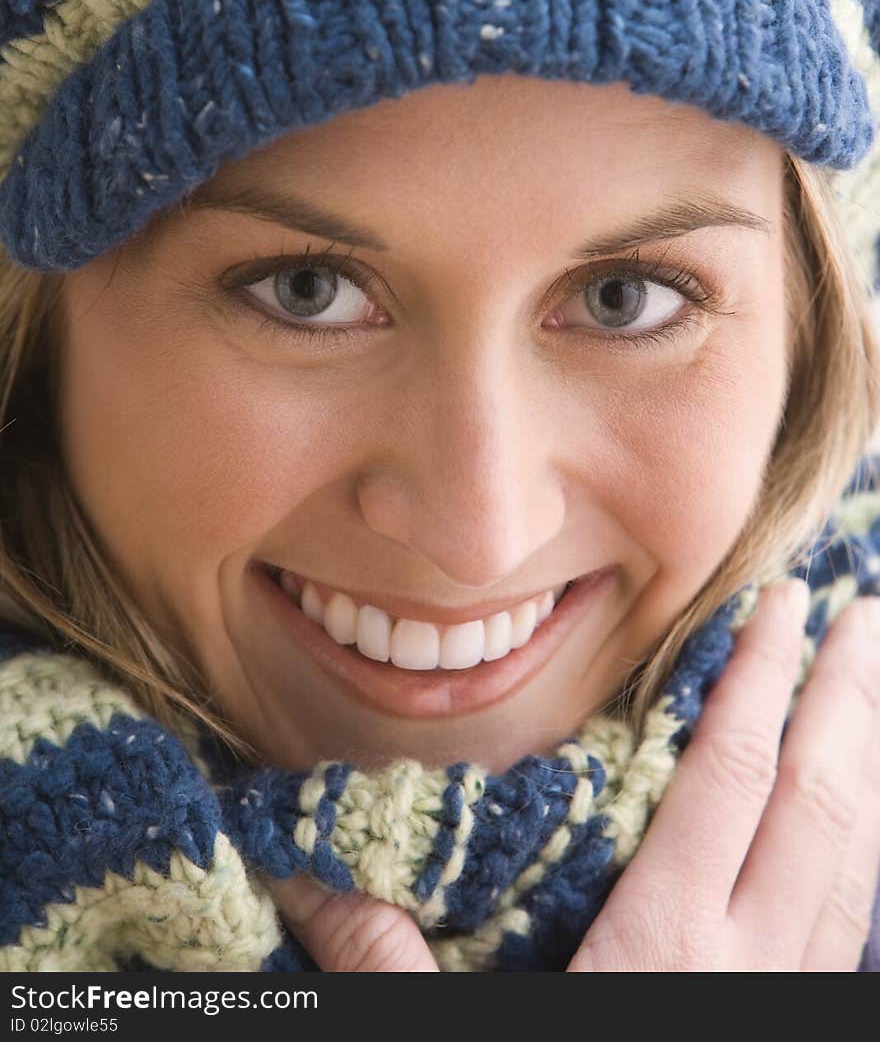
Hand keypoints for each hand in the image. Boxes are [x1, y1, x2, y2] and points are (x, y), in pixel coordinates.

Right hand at [260, 581, 879, 971]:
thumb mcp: (458, 1035)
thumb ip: (388, 962)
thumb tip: (300, 878)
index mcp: (672, 949)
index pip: (730, 781)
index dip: (756, 684)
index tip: (781, 604)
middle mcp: (756, 965)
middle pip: (820, 803)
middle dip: (847, 698)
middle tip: (866, 608)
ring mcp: (796, 999)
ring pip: (855, 856)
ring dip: (871, 757)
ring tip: (879, 678)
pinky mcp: (805, 1022)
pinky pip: (855, 919)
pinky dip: (867, 849)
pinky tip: (866, 822)